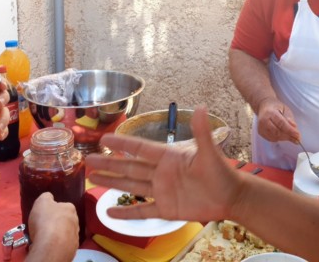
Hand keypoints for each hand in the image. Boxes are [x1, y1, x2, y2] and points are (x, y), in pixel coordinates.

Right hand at [26, 193, 78, 261]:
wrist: (51, 246)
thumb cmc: (46, 221)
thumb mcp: (41, 202)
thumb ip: (46, 197)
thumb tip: (49, 197)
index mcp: (70, 208)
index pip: (64, 206)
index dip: (54, 210)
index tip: (46, 215)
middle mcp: (76, 220)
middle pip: (66, 219)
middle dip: (58, 222)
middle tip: (46, 226)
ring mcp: (76, 235)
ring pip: (67, 232)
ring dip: (59, 234)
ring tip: (47, 237)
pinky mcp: (73, 248)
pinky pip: (65, 244)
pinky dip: (59, 244)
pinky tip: (51, 245)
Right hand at [86, 106, 240, 222]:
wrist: (231, 197)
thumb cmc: (221, 173)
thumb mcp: (210, 153)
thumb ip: (202, 132)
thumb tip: (201, 106)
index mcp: (168, 157)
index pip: (139, 148)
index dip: (122, 143)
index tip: (104, 137)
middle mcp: (161, 172)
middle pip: (129, 166)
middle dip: (108, 163)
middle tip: (87, 161)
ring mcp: (162, 190)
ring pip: (131, 185)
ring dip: (112, 182)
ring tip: (92, 178)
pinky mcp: (166, 209)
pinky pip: (142, 210)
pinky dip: (126, 212)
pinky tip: (109, 212)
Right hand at [257, 100, 300, 142]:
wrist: (264, 107)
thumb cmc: (276, 107)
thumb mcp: (286, 109)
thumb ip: (290, 118)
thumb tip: (294, 129)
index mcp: (270, 112)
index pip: (281, 123)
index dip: (290, 130)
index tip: (298, 135)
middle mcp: (263, 121)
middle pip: (277, 132)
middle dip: (288, 136)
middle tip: (297, 138)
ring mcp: (261, 127)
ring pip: (275, 137)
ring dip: (285, 138)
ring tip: (291, 136)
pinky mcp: (261, 133)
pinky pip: (272, 139)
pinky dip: (279, 139)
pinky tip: (284, 135)